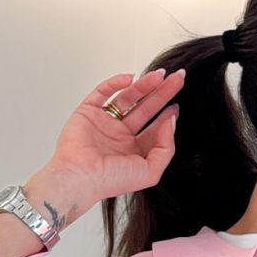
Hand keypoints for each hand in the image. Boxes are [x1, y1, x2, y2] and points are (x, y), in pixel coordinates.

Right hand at [48, 67, 185, 204]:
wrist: (79, 177)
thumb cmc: (110, 180)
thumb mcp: (151, 171)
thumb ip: (165, 148)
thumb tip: (170, 122)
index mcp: (134, 150)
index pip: (154, 128)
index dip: (167, 115)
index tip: (177, 105)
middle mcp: (120, 136)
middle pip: (145, 108)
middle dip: (162, 93)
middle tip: (176, 79)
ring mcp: (104, 123)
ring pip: (128, 98)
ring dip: (144, 85)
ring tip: (159, 75)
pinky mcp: (88, 112)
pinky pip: (102, 92)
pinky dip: (115, 83)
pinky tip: (130, 78)